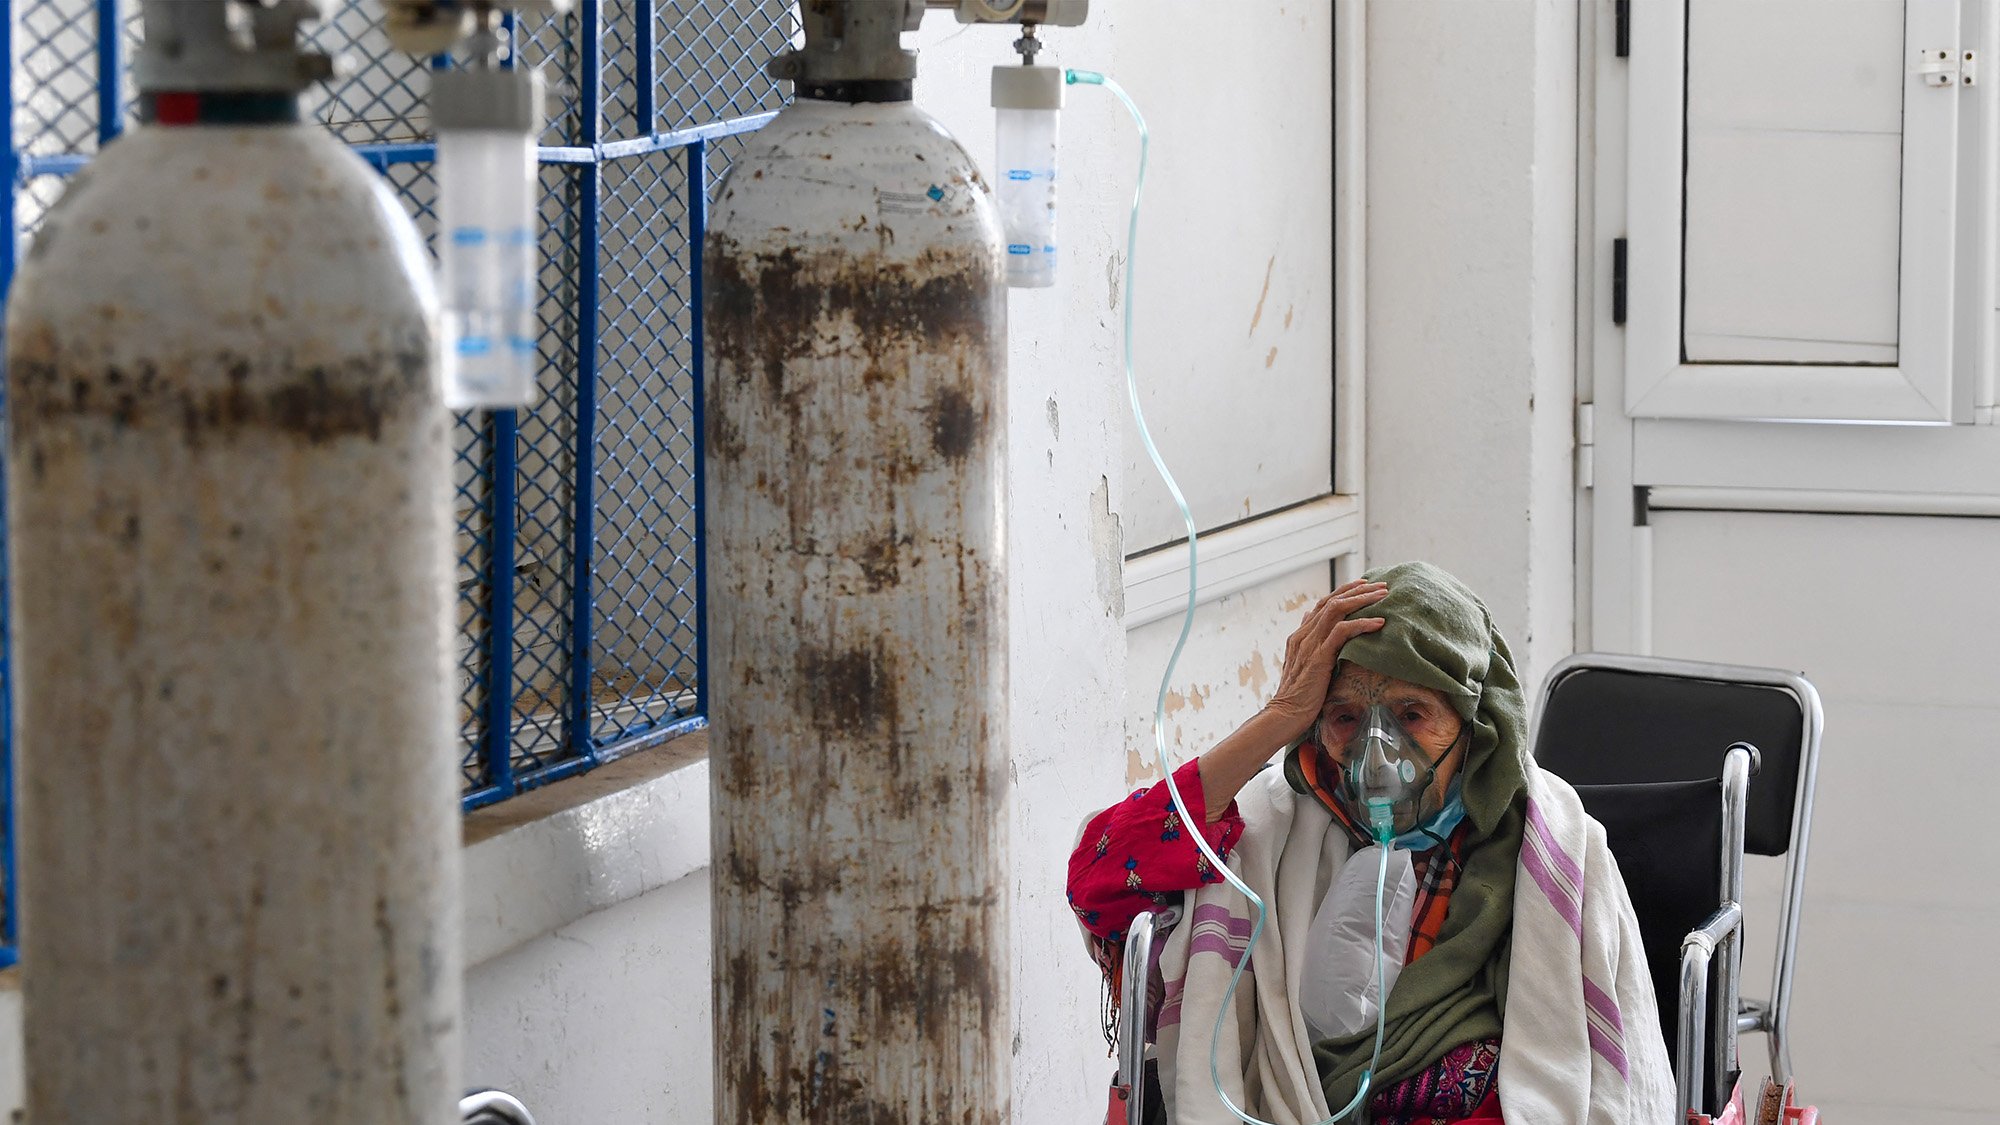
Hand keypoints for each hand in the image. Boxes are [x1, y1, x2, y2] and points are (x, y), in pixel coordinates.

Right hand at [1261, 579, 1388, 743]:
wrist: (1285, 715)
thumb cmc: (1298, 697)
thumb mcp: (1302, 667)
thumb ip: (1307, 645)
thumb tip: (1308, 622)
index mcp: (1299, 636)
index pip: (1322, 604)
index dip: (1344, 592)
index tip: (1364, 585)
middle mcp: (1303, 635)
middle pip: (1331, 601)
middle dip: (1357, 590)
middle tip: (1381, 585)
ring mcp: (1309, 644)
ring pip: (1336, 609)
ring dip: (1362, 600)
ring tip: (1383, 596)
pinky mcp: (1318, 656)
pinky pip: (1342, 632)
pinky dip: (1362, 624)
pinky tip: (1379, 622)